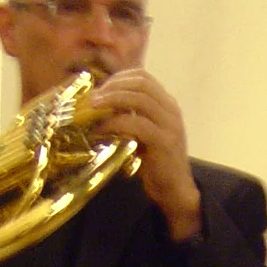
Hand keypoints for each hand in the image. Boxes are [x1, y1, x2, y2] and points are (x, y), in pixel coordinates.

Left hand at [86, 68, 200, 239]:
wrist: (174, 189)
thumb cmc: (154, 162)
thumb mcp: (141, 132)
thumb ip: (129, 115)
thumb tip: (97, 103)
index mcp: (166, 104)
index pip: (143, 77)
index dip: (119, 78)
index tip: (99, 88)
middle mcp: (171, 110)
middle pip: (141, 83)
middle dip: (112, 86)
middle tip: (92, 98)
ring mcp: (170, 125)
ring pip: (140, 99)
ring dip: (111, 100)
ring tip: (92, 108)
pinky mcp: (164, 142)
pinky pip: (137, 124)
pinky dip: (115, 123)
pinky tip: (101, 130)